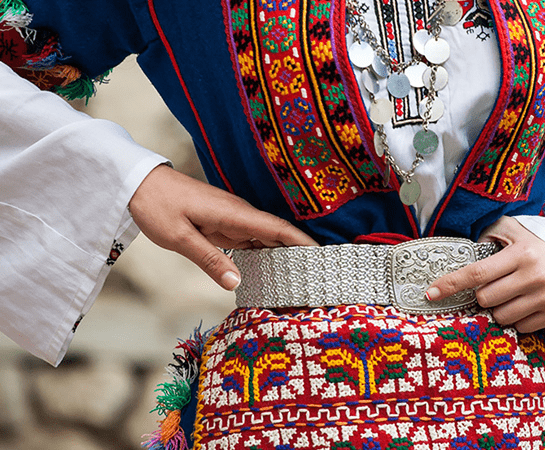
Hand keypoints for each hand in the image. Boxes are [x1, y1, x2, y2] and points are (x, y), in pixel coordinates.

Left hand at [129, 164, 318, 289]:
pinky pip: (250, 239)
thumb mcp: (179, 237)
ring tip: (299, 276)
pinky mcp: (224, 223)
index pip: (277, 227)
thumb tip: (237, 283)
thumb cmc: (157, 206)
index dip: (302, 241)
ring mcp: (232, 218)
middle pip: (277, 233)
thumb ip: (209, 259)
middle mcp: (238, 214)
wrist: (140, 184)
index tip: (323, 255)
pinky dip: (263, 253)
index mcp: (233, 214)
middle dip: (299, 252)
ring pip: (265, 237)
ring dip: (282, 254)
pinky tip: (269, 269)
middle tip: (316, 275)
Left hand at [426, 216, 544, 332]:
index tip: (430, 293)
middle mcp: (535, 276)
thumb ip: (483, 237)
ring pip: (500, 316)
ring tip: (511, 292)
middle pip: (485, 299)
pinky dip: (516, 318)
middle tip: (494, 284)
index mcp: (520, 254)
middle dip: (482, 294)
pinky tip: (524, 302)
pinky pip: (520, 327)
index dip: (450, 284)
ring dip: (498, 307)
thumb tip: (455, 252)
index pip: (476, 273)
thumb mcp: (511, 230)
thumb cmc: (537, 243)